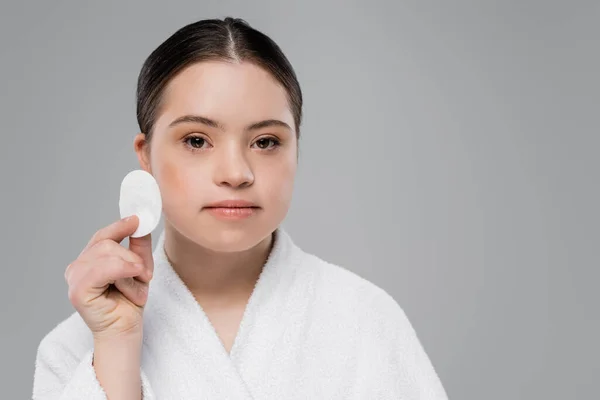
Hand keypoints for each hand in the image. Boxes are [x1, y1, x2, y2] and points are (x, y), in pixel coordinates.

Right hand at [64, 215, 153, 339]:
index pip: (102, 236)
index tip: (138, 220)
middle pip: (107, 243)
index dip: (119, 226)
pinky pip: (105, 269)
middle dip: (132, 257)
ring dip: (131, 270)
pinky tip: (130, 288)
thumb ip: (137, 246)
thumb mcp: (139, 268)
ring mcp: (74, 278)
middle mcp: (77, 267)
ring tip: (135, 288)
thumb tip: (139, 223)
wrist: (126, 330)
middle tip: (144, 275)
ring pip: (108, 253)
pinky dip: (124, 274)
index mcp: (88, 261)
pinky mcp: (78, 291)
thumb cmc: (129, 302)